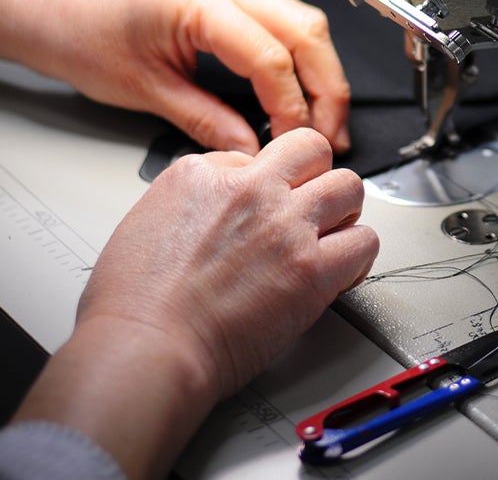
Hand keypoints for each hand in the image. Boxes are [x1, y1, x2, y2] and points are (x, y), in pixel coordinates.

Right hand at [15, 128, 377, 477]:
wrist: (147, 347)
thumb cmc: (133, 304)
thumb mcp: (145, 220)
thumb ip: (190, 200)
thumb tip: (218, 202)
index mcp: (202, 173)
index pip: (254, 154)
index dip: (263, 183)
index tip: (262, 206)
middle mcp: (250, 190)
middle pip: (311, 150)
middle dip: (315, 176)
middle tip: (309, 207)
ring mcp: (286, 226)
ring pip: (348, 187)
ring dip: (343, 211)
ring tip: (329, 236)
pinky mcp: (313, 269)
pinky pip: (364, 242)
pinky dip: (357, 256)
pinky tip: (339, 272)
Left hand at [32, 0, 351, 153]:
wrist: (57, 11)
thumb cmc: (85, 39)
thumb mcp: (146, 92)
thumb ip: (207, 121)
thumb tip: (252, 149)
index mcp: (196, 1)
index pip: (270, 55)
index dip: (291, 105)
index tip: (292, 141)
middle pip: (306, 31)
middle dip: (326, 87)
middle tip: (332, 134)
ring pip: (304, 21)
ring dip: (321, 72)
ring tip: (322, 119)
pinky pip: (284, 19)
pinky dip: (300, 58)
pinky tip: (299, 91)